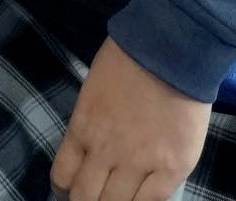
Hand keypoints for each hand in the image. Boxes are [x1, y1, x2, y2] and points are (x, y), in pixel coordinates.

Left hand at [50, 38, 210, 200]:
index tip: (71, 190)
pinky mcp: (173, 166)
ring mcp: (140, 161)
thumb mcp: (91, 92)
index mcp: (82, 129)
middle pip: (86, 197)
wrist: (169, 49)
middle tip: (95, 197)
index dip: (65, 190)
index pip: (62, 176)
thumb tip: (87, 151)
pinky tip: (141, 198)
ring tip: (117, 198)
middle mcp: (105, 151)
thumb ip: (88, 125)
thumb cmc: (127, 60)